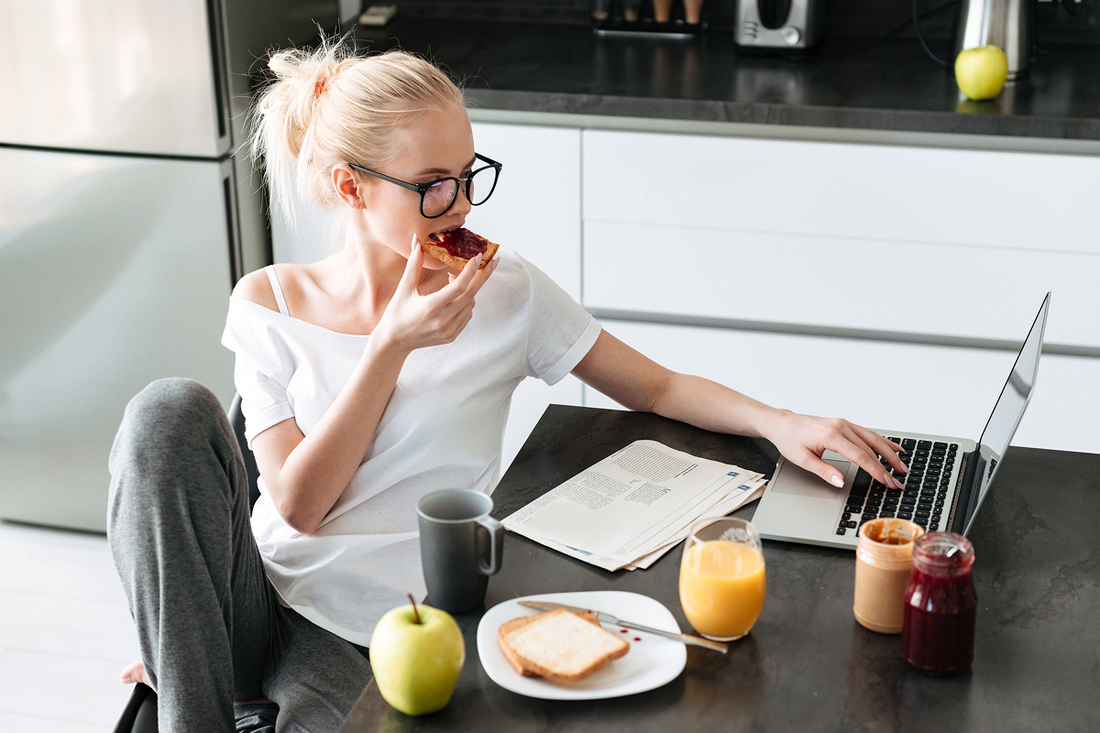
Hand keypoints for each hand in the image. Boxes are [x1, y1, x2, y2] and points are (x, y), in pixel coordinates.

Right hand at [373, 235, 496, 352]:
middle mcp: (442, 320)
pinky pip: (467, 315)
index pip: (458, 286)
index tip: (478, 256)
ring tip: (453, 279)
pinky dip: (465, 302)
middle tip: (492, 262)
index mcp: (430, 307)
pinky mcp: (451, 336)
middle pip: (471, 295)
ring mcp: (449, 330)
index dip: (471, 270)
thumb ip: (413, 264)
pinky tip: (454, 296)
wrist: (394, 342)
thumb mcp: (403, 288)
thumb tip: (416, 240)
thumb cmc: (396, 313)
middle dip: (483, 276)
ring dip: (469, 289)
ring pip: (470, 304)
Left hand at [763, 410, 906, 488]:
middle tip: (899, 480)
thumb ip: (824, 471)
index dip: (876, 471)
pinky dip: (881, 441)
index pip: (860, 457)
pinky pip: (867, 432)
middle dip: (887, 466)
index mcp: (831, 436)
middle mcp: (840, 427)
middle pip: (870, 448)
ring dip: (889, 452)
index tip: (888, 481)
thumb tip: (841, 482)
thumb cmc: (789, 439)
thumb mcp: (803, 459)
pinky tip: (892, 447)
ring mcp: (843, 423)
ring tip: (902, 465)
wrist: (782, 423)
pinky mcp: (843, 423)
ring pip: (872, 438)